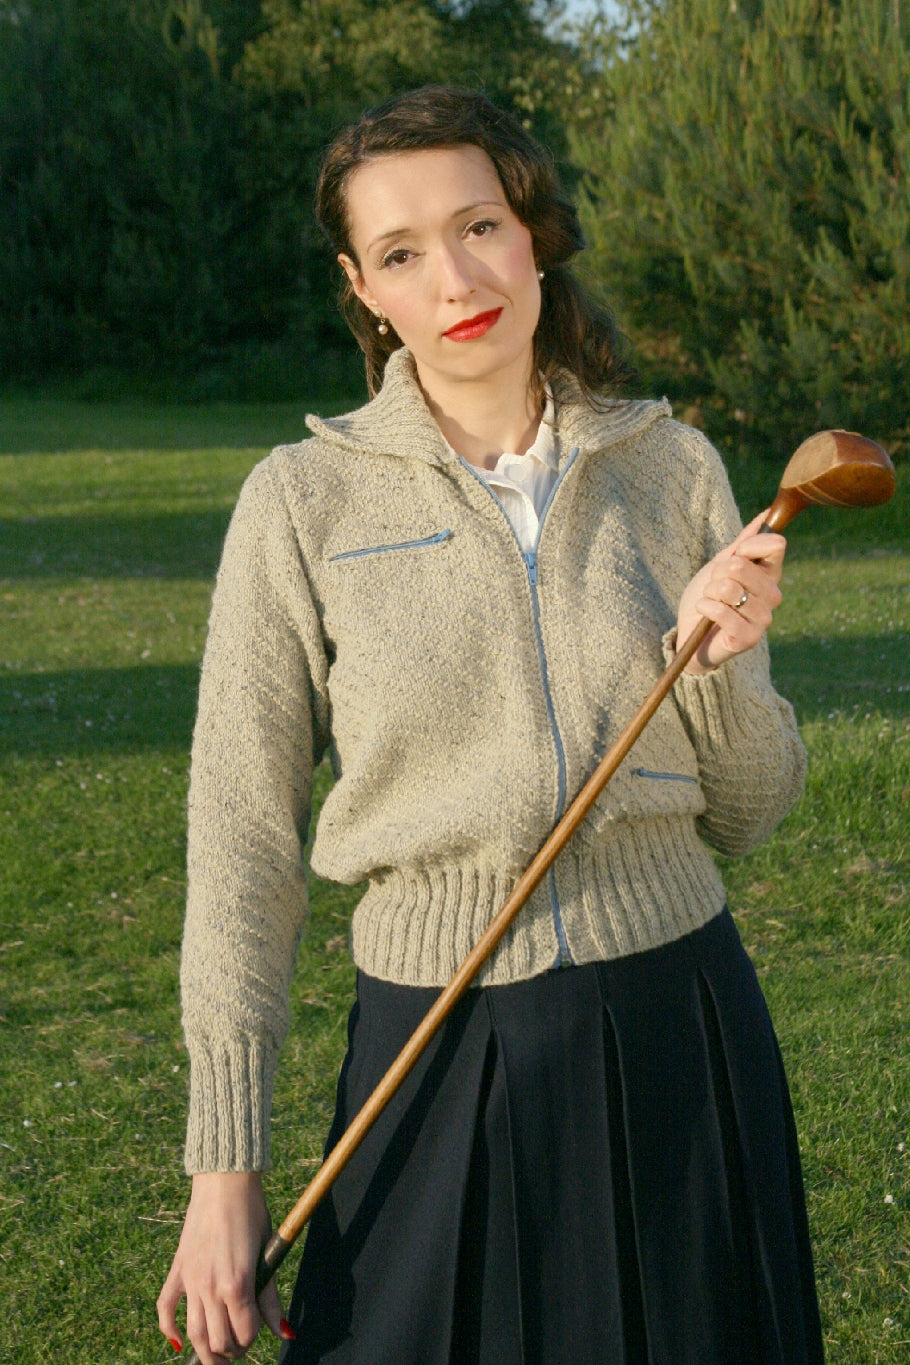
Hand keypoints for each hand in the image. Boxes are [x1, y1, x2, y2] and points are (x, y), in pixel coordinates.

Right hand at [157, 1171, 290, 1362]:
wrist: (225, 1182)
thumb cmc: (251, 1212)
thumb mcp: (267, 1253)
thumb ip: (270, 1296)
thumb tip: (284, 1331)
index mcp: (238, 1284)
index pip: (244, 1334)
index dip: (251, 1340)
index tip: (255, 1334)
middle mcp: (211, 1287)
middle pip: (217, 1341)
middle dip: (230, 1352)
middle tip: (237, 1347)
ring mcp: (191, 1280)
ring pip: (193, 1334)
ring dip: (204, 1352)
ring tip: (215, 1355)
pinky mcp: (178, 1269)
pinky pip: (165, 1309)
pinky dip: (169, 1330)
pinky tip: (178, 1342)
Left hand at [675, 512, 785, 674]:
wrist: (691, 634)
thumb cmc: (708, 598)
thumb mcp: (721, 565)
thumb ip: (742, 544)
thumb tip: (764, 516)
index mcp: (770, 575)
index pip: (775, 545)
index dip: (746, 547)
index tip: (731, 557)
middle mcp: (773, 596)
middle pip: (742, 566)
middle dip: (717, 573)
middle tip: (714, 587)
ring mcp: (763, 618)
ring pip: (730, 588)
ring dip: (709, 592)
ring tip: (709, 601)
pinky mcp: (749, 638)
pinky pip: (723, 611)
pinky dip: (706, 607)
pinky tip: (704, 612)